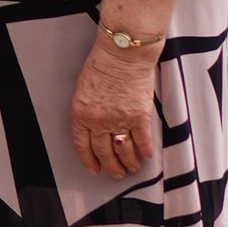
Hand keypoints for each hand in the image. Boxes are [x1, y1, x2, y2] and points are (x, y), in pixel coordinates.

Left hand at [70, 40, 159, 179]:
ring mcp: (120, 120)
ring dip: (128, 162)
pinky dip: (145, 151)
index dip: (88, 160)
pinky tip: (146, 156)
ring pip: (123, 150)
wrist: (122, 53)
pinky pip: (142, 140)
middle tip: (115, 173)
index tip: (94, 169)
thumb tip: (94, 129)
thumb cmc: (102, 64)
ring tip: (131, 168)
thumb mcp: (83, 89)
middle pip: (104, 152)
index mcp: (81, 113)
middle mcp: (99, 121)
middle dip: (110, 166)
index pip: (82, 145)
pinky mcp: (139, 116)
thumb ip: (87, 111)